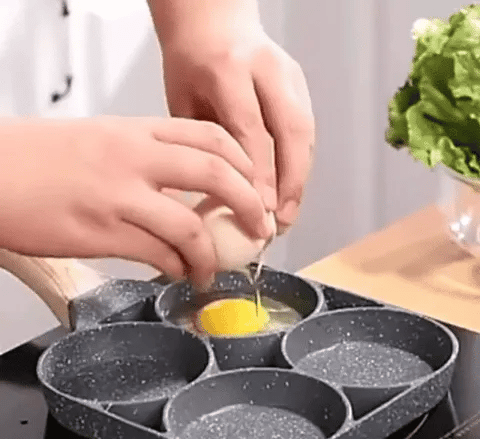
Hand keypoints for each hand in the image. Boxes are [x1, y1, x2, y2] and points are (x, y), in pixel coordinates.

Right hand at [0, 116, 269, 287]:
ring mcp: (119, 196)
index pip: (210, 137)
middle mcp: (133, 158)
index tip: (255, 186)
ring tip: (213, 269)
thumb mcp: (103, 140)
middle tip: (260, 227)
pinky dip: (178, 267)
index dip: (244, 163)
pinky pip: (158, 254)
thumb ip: (149, 159)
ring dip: (211, 254)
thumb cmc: (42, 157)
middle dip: (249, 204)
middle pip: (216, 174)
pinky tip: (178, 272)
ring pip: (190, 226)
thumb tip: (188, 190)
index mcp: (136, 131)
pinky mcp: (101, 233)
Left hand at [155, 3, 314, 232]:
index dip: (260, 174)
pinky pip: (305, 130)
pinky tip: (291, 189)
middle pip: (291, 130)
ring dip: (300, 177)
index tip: (261, 210)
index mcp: (228, 70)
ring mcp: (289, 74)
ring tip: (289, 213)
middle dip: (291, 181)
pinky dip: (300, 163)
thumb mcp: (184, 101)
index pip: (251, 130)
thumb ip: (206, 142)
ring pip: (305, 132)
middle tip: (282, 220)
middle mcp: (267, 69)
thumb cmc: (190, 64)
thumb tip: (222, 193)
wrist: (212, 21)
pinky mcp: (300, 83)